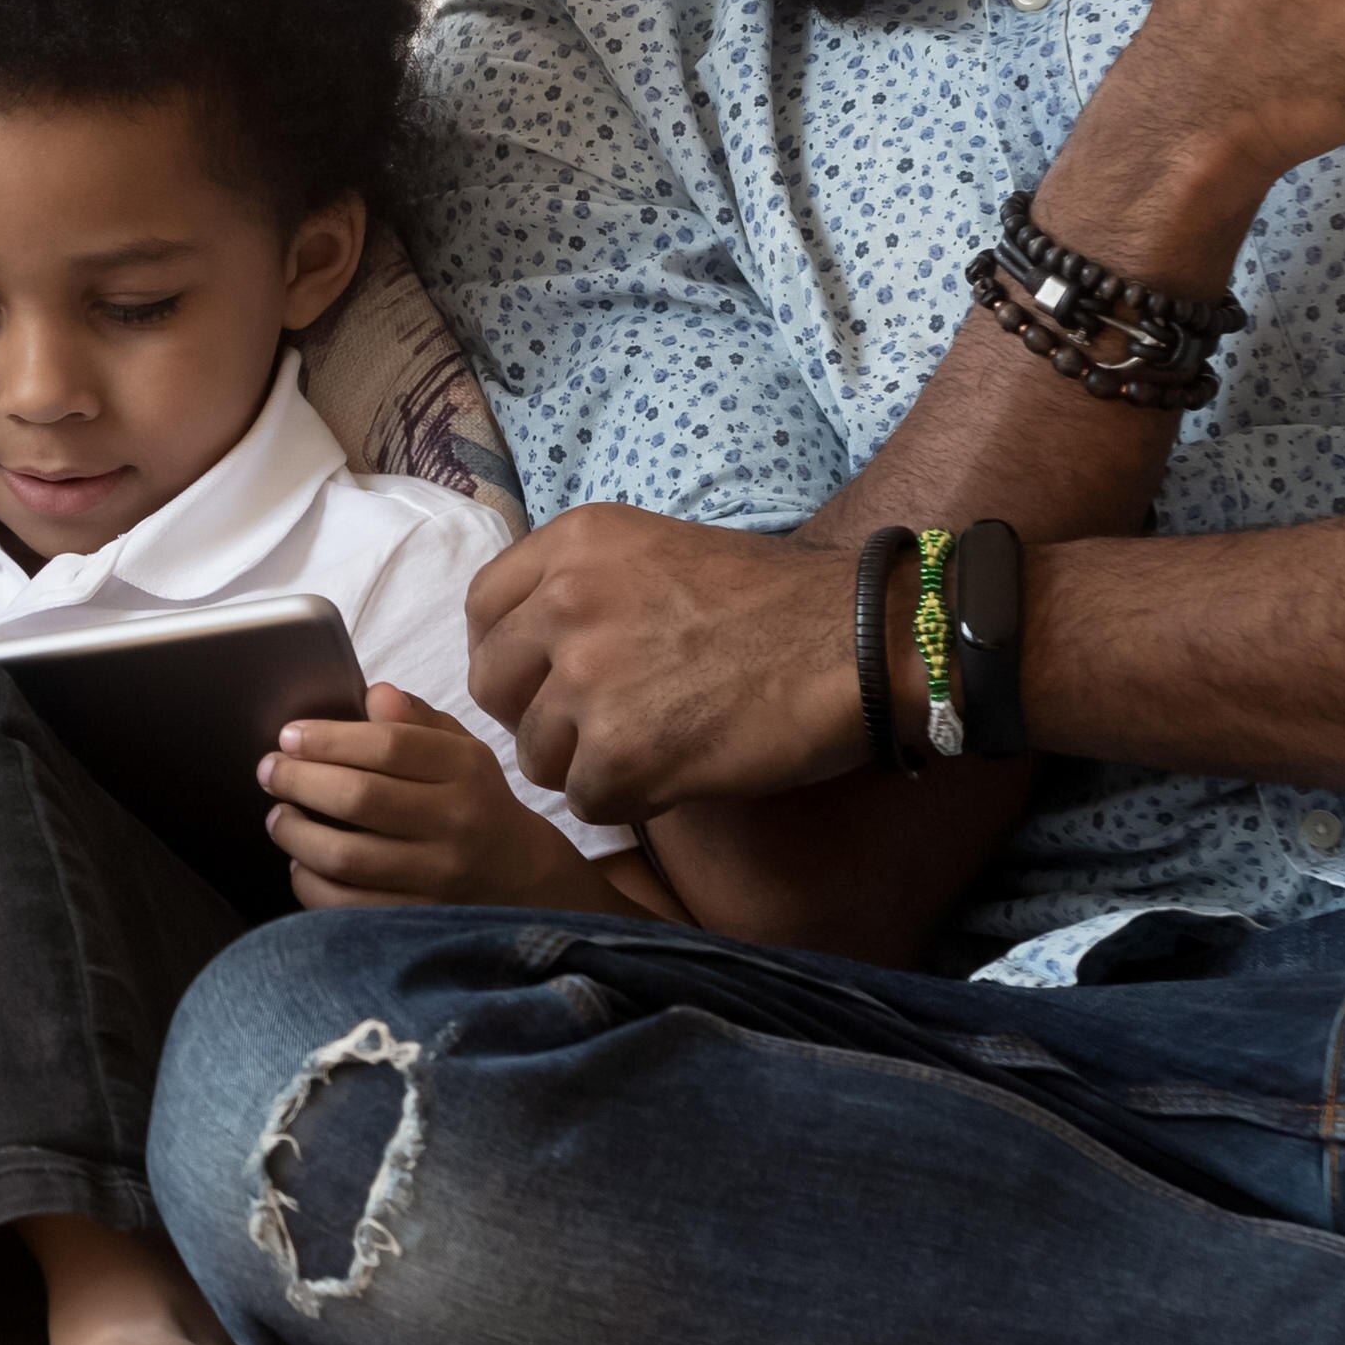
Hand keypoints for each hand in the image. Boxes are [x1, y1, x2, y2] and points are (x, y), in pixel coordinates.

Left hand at [258, 686, 621, 911]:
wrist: (522, 882)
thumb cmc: (474, 803)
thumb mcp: (460, 751)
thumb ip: (416, 719)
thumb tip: (374, 696)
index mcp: (465, 770)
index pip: (388, 746)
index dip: (329, 738)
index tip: (289, 736)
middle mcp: (456, 823)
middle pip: (360, 798)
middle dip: (299, 780)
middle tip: (270, 771)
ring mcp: (438, 877)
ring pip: (346, 856)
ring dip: (295, 833)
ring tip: (278, 816)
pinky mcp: (418, 919)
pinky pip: (346, 906)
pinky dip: (310, 883)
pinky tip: (301, 862)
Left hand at [462, 503, 872, 826]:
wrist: (861, 642)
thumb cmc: (776, 602)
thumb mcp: (659, 552)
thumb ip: (584, 587)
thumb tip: (531, 645)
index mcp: (576, 543)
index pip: (483, 609)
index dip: (507, 655)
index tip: (538, 680)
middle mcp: (567, 603)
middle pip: (494, 687)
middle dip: (536, 717)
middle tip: (595, 730)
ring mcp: (591, 679)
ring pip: (537, 754)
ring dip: (587, 765)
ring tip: (653, 750)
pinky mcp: (624, 751)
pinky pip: (587, 799)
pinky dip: (628, 801)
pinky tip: (677, 777)